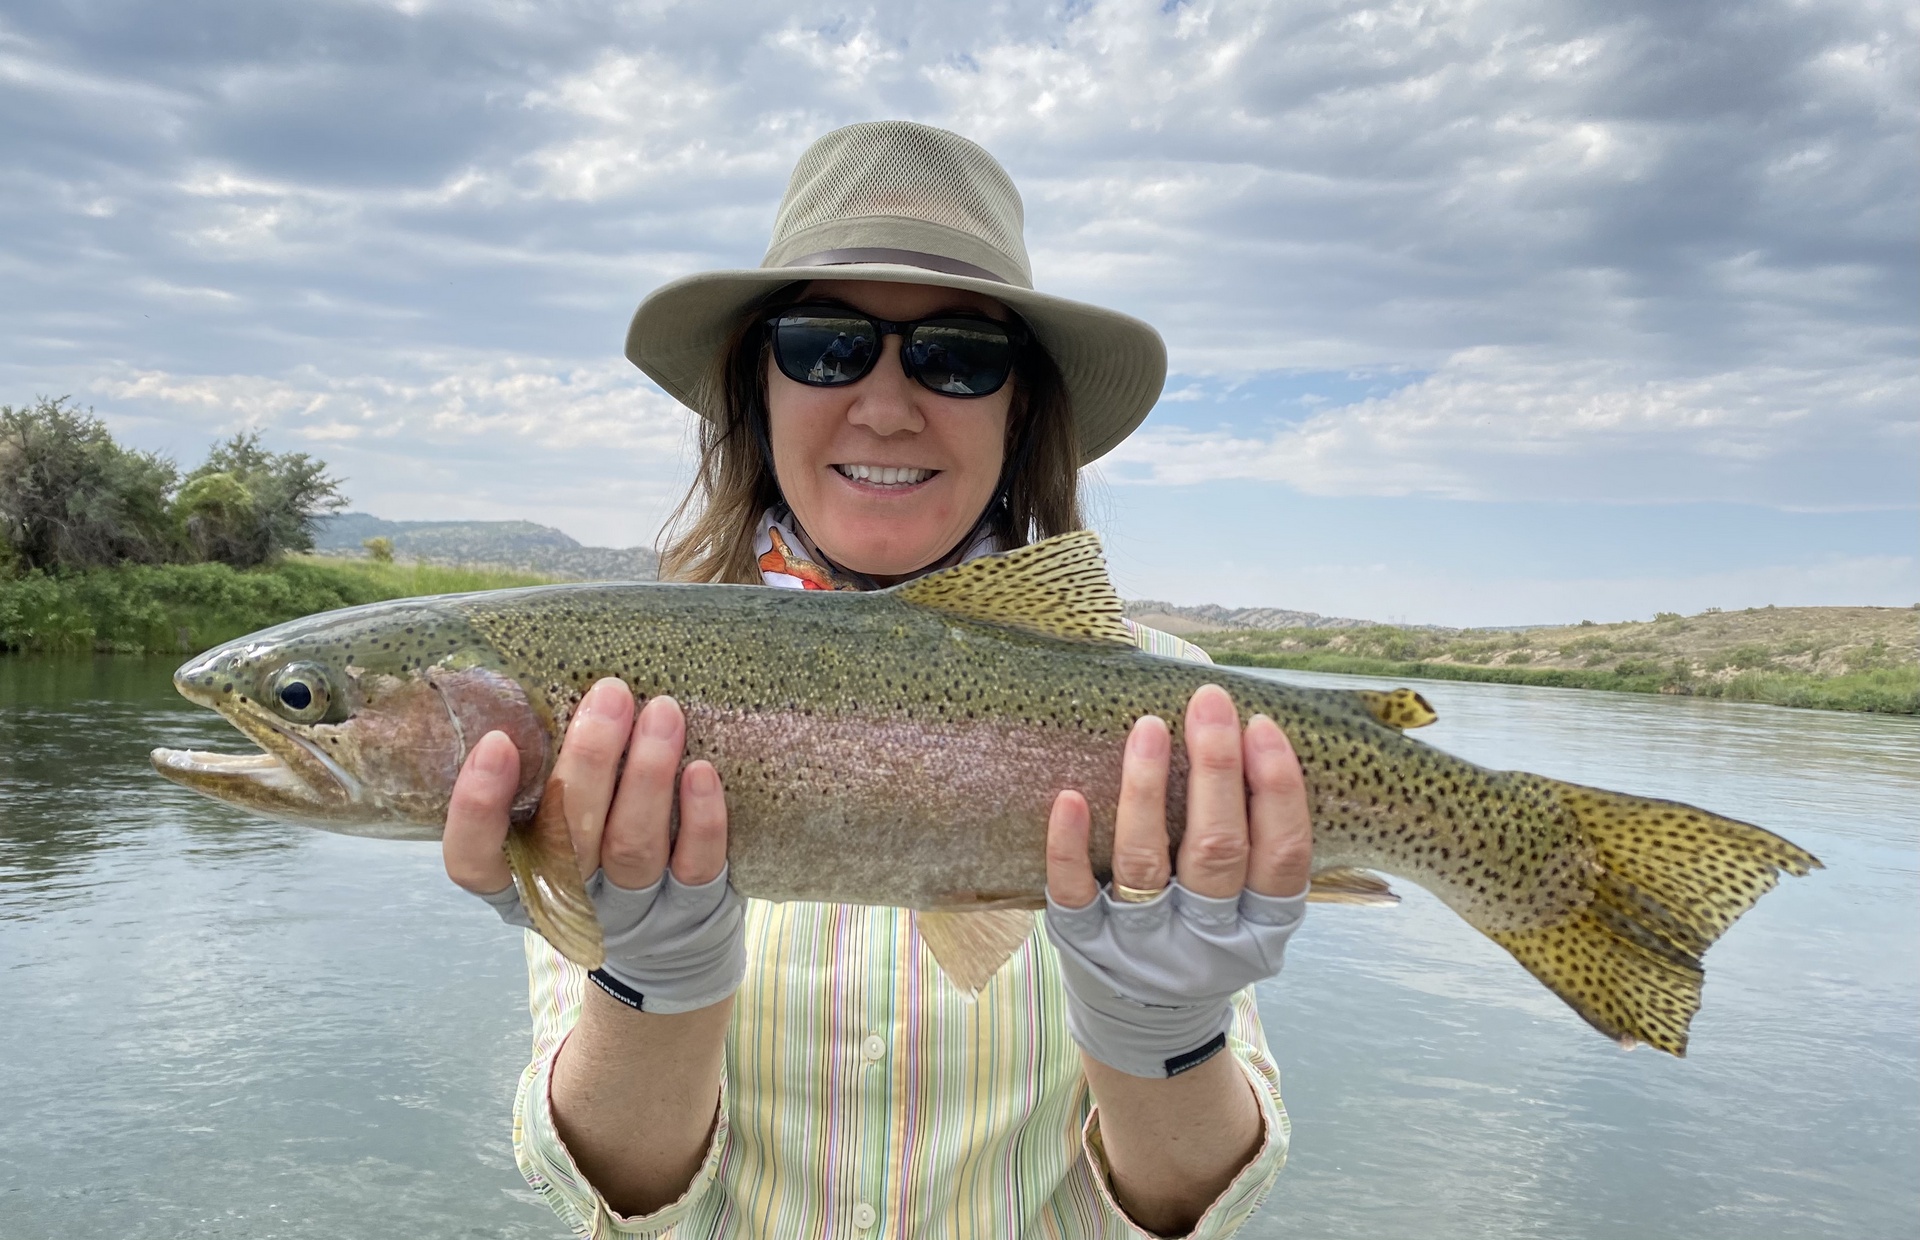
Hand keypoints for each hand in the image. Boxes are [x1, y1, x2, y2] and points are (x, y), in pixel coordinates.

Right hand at [442, 677, 745, 1013]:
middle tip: (610, 694)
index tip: (497, 742)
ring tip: (663, 712)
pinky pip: (697, 866)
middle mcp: (570, 902)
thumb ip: (544, 784)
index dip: (477, 809)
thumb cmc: (599, 864)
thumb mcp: (554, 837)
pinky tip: (701, 772)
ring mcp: (632, 912)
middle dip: (589, 761)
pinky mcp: (692, 911)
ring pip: (633, 847)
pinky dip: (701, 819)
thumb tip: (545, 678)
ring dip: (648, 775)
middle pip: (568, 839)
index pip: (474, 862)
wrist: (669, 955)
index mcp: (518, 883)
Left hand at [1043, 683, 1313, 1076]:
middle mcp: (1206, 940)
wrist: (1147, 1028)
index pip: (1282, 856)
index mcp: (1261, 930)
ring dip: (1147, 790)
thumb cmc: (1205, 943)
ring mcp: (1142, 943)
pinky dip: (1069, 846)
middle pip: (1217, 849)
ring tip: (1147, 728)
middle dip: (1216, 769)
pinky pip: (1074, 892)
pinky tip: (1069, 798)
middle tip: (1209, 704)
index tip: (1262, 726)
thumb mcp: (1251, 915)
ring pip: (1146, 862)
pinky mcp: (1085, 943)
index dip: (1277, 790)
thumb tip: (1251, 741)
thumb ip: (1257, 848)